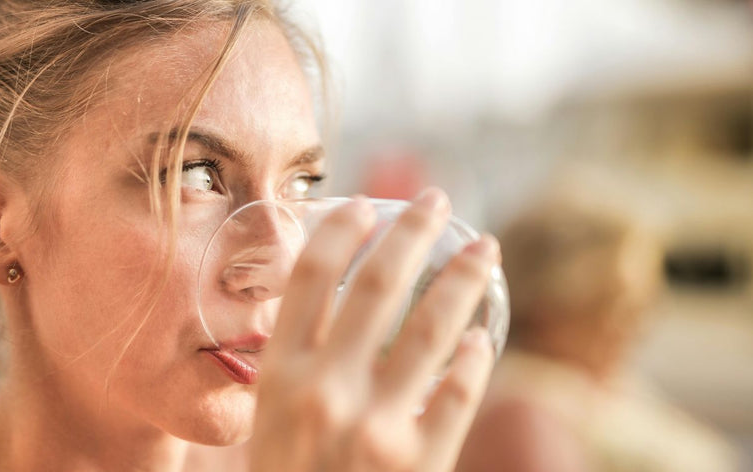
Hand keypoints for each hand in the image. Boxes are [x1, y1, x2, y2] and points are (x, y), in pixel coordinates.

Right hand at [248, 188, 498, 471]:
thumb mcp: (268, 423)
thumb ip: (297, 367)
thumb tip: (339, 302)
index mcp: (279, 377)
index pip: (310, 280)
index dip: (341, 232)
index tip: (365, 204)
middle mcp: (326, 392)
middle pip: (377, 288)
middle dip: (411, 234)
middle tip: (436, 201)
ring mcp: (377, 428)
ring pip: (434, 329)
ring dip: (463, 279)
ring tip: (484, 250)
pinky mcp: (420, 462)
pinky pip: (460, 395)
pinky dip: (474, 360)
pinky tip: (481, 337)